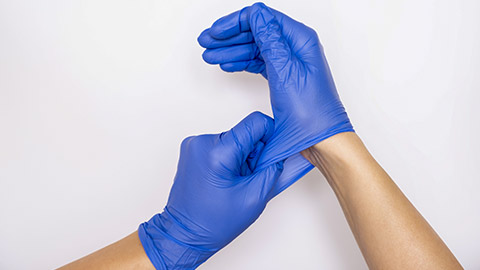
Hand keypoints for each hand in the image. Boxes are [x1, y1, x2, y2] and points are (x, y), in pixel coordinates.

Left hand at [138, 112, 283, 268]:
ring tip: (233, 181)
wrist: (184, 234)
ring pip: (233, 139)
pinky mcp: (191, 149)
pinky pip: (220, 145)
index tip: (271, 153)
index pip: (255, 123)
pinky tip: (223, 178)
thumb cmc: (214, 222)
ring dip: (240, 157)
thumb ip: (273, 169)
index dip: (270, 135)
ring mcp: (193, 144)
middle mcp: (202, 142)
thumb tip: (282, 151)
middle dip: (253, 153)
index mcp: (218, 152)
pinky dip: (228, 158)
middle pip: (244, 132)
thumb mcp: (255, 197)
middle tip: (248, 177)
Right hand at [198, 2, 353, 173]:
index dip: (236, 22)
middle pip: (256, 31)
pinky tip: (227, 64)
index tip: (216, 31)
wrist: (320, 140)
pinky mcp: (283, 77)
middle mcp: (295, 48)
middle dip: (229, 36)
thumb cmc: (311, 112)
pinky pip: (258, 63)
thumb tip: (256, 14)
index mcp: (299, 40)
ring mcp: (289, 63)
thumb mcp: (285, 71)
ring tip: (210, 56)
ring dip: (231, 51)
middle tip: (206, 42)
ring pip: (255, 48)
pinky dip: (241, 63)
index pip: (262, 18)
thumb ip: (269, 39)